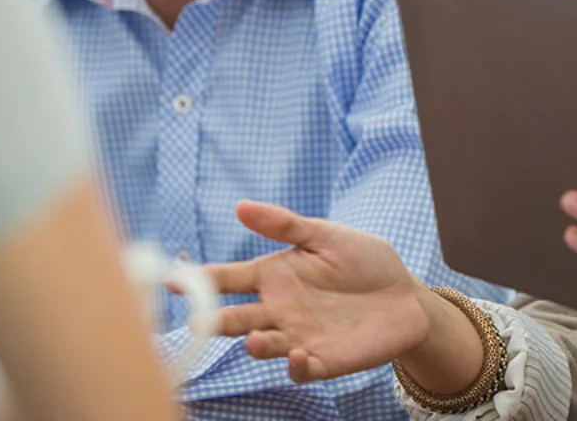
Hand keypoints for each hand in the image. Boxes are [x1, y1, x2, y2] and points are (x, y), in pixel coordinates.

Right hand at [203, 201, 480, 386]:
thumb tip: (240, 206)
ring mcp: (297, 337)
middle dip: (213, 321)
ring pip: (263, 347)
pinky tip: (299, 354)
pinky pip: (301, 369)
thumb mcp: (325, 235)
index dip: (197, 281)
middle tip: (198, 321)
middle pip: (235, 318)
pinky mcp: (323, 360)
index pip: (227, 280)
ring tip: (255, 337)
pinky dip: (296, 366)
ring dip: (255, 345)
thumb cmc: (364, 260)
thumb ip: (285, 225)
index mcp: (273, 276)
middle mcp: (277, 310)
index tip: (171, 280)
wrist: (405, 294)